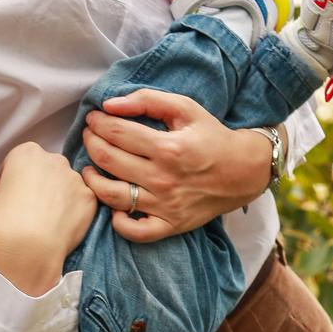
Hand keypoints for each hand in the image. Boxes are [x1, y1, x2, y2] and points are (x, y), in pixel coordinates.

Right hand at [0, 142, 96, 294]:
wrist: (25, 247)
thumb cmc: (4, 223)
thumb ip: (12, 185)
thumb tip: (16, 194)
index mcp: (26, 153)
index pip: (23, 162)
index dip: (18, 181)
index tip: (16, 195)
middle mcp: (53, 159)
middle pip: (49, 169)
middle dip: (43, 185)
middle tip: (33, 209)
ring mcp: (74, 178)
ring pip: (68, 185)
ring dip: (60, 199)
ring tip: (47, 222)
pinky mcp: (89, 198)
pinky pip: (81, 202)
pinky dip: (73, 213)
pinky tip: (61, 227)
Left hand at [80, 89, 275, 241]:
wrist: (244, 171)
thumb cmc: (211, 136)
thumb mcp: (186, 109)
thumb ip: (148, 100)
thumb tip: (110, 104)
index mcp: (167, 148)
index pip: (116, 132)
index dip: (97, 123)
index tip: (93, 118)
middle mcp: (163, 178)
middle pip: (108, 160)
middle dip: (90, 143)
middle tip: (89, 136)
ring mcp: (165, 205)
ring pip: (111, 196)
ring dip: (91, 180)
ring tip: (89, 168)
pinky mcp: (169, 225)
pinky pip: (134, 231)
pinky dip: (118, 222)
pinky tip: (113, 207)